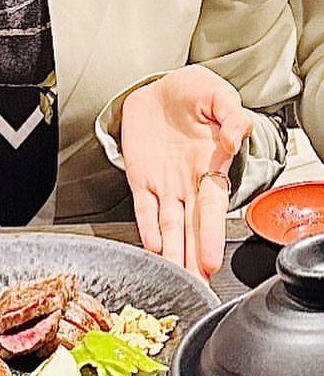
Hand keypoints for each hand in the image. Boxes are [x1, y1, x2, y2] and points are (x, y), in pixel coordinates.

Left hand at [120, 66, 250, 279]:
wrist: (160, 88)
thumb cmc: (193, 94)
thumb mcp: (218, 95)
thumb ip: (231, 117)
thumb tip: (235, 137)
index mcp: (211, 166)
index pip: (212, 209)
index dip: (210, 235)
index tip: (209, 260)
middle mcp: (188, 182)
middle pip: (190, 227)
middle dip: (191, 257)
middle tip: (193, 287)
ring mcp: (164, 184)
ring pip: (168, 226)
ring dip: (171, 253)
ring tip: (174, 279)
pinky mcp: (140, 178)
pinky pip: (142, 207)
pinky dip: (144, 228)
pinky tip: (150, 248)